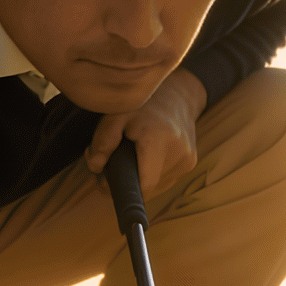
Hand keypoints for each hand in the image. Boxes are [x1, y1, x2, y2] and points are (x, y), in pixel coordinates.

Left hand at [84, 68, 207, 196]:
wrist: (178, 94)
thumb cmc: (144, 104)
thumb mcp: (117, 113)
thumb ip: (103, 140)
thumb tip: (95, 167)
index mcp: (158, 140)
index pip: (145, 185)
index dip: (123, 190)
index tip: (106, 183)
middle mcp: (178, 153)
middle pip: (148, 188)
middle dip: (127, 183)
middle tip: (109, 165)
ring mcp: (187, 160)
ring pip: (156, 187)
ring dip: (139, 179)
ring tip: (129, 158)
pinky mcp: (189, 164)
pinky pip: (165, 180)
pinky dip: (151, 174)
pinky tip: (145, 158)